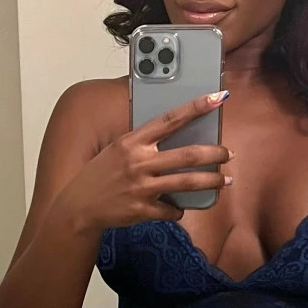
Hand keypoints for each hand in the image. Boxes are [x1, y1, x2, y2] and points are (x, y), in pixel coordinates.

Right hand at [56, 91, 231, 230]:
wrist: (79, 206)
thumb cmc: (101, 174)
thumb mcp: (117, 150)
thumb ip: (143, 144)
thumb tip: (176, 138)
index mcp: (132, 141)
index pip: (170, 119)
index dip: (196, 108)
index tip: (218, 97)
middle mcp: (138, 162)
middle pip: (188, 155)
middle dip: (214, 154)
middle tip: (228, 153)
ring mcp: (141, 187)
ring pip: (187, 183)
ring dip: (211, 181)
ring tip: (225, 181)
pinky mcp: (142, 210)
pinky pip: (172, 210)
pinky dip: (178, 210)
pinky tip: (178, 208)